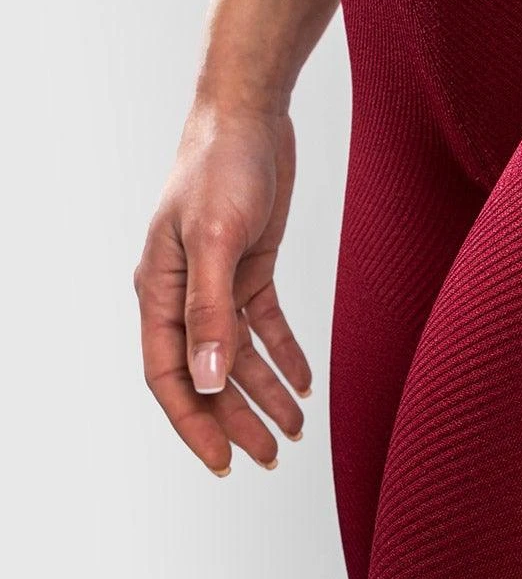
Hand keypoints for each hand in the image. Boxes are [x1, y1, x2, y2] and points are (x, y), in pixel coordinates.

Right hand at [135, 103, 311, 475]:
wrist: (249, 115)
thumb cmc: (221, 167)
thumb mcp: (215, 240)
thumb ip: (210, 310)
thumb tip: (210, 379)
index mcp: (159, 290)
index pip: (170, 375)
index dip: (194, 423)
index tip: (222, 463)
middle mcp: (184, 293)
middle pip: (208, 373)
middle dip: (237, 419)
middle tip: (272, 456)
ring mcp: (217, 280)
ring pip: (239, 354)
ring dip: (266, 392)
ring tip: (296, 430)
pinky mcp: (250, 264)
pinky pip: (265, 322)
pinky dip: (284, 353)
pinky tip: (305, 381)